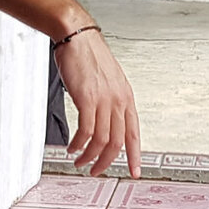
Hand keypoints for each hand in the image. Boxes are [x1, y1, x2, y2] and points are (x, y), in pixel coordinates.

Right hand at [54, 24, 141, 177]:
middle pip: (117, 142)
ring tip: (80, 161)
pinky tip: (73, 147)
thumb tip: (105, 119)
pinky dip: (79, 144)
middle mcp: (118, 100)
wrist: (77, 37)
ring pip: (101, 140)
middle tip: (96, 171)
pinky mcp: (87, 99)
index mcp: (126, 97)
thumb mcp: (108, 80)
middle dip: (106, 162)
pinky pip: (86, 131)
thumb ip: (110, 100)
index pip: (134, 133)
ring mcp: (104, 100)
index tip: (135, 171)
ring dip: (90, 156)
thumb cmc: (89, 55)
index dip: (135, 156)